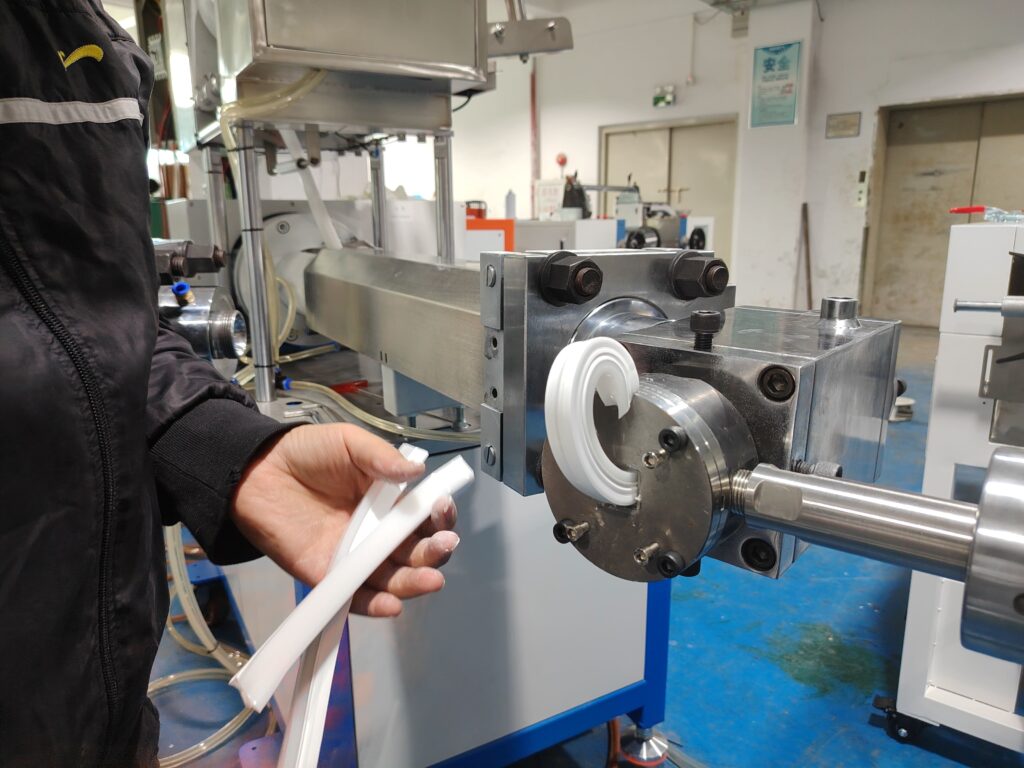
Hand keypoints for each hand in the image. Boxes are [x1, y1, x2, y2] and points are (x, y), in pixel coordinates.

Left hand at [231, 423, 458, 616]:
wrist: (257, 472)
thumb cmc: (306, 453)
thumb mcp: (349, 443)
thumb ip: (381, 457)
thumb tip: (417, 471)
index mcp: (390, 501)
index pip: (425, 516)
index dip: (440, 516)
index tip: (442, 509)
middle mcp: (379, 532)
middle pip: (417, 551)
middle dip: (435, 552)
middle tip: (443, 546)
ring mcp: (356, 557)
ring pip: (395, 577)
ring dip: (415, 582)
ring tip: (430, 580)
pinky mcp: (329, 576)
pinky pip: (357, 596)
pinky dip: (376, 605)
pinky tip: (392, 605)